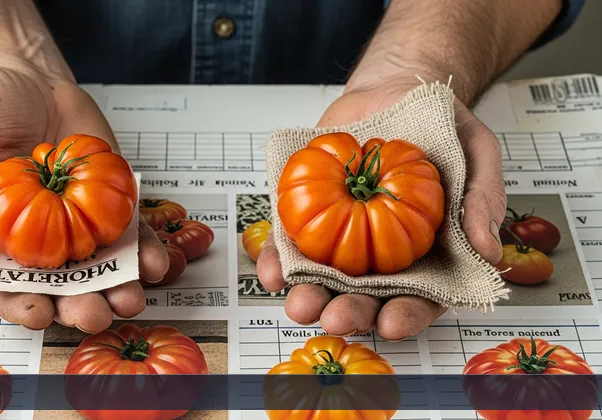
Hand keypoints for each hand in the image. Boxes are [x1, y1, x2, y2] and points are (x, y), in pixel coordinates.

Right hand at [0, 63, 168, 330]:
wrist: (27, 77)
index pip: (0, 284)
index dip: (18, 304)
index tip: (39, 312)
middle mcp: (34, 239)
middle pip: (57, 286)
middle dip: (78, 306)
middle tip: (95, 313)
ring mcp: (75, 225)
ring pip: (98, 270)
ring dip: (118, 288)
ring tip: (131, 298)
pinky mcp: (107, 206)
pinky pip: (129, 235)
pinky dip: (144, 252)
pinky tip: (155, 262)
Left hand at [256, 78, 506, 339]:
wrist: (396, 90)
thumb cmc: (440, 127)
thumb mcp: (477, 153)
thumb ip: (484, 199)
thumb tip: (489, 250)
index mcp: (427, 252)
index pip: (419, 296)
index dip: (406, 315)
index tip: (392, 322)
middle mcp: (382, 253)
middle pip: (365, 295)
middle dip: (349, 312)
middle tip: (335, 318)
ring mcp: (343, 235)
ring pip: (324, 276)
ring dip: (309, 294)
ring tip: (299, 304)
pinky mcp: (310, 213)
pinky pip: (291, 241)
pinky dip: (279, 259)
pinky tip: (272, 271)